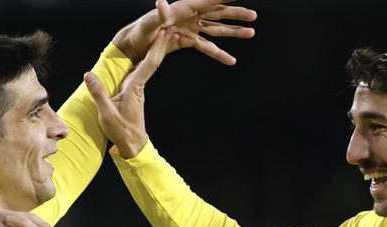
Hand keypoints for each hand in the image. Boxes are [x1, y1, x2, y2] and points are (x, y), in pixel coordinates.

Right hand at [85, 28, 170, 158]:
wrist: (132, 145)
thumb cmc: (121, 130)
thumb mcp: (106, 113)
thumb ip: (98, 93)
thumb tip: (88, 74)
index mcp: (134, 88)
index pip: (148, 64)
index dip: (156, 47)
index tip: (163, 33)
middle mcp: (139, 86)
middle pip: (152, 60)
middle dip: (160, 43)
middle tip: (168, 26)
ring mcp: (137, 89)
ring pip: (148, 65)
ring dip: (155, 49)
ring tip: (161, 34)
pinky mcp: (134, 92)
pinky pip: (142, 71)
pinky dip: (147, 59)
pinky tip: (147, 53)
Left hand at [113, 0, 256, 64]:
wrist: (132, 46)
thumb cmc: (139, 31)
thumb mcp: (148, 23)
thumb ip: (158, 14)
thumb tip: (162, 3)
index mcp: (184, 8)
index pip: (210, 0)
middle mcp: (190, 16)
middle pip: (219, 13)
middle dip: (236, 14)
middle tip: (253, 15)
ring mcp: (191, 29)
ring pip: (217, 30)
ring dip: (233, 32)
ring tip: (251, 33)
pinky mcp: (188, 41)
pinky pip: (207, 48)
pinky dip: (219, 54)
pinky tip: (231, 60)